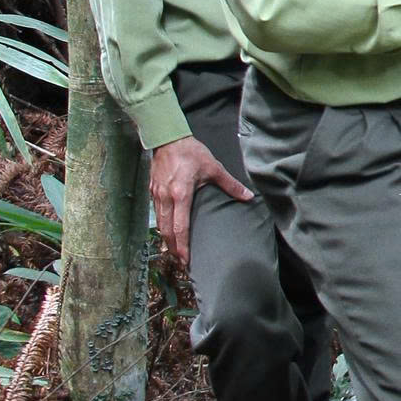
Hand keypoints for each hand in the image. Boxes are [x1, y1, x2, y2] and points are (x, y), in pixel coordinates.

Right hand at [149, 134, 253, 268]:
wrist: (168, 138)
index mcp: (181, 194)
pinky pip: (156, 214)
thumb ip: (230, 185)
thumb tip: (248, 197)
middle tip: (182, 262)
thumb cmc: (191, 152)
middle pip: (167, 231)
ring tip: (175, 252)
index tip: (186, 260)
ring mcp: (157, 195)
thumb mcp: (213, 167)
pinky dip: (162, 226)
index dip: (183, 246)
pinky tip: (168, 232)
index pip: (180, 227)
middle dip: (174, 249)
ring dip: (167, 240)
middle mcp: (166, 198)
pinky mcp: (152, 191)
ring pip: (160, 224)